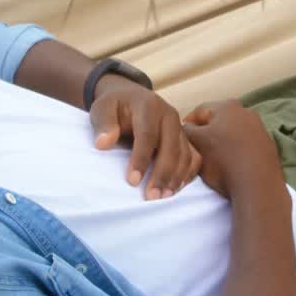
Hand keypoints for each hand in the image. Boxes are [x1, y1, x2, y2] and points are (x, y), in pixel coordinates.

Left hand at [90, 77, 201, 199]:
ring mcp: (180, 128)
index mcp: (149, 106)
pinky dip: (187, 174)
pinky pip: (193, 157)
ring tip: (162, 197)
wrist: (130, 98)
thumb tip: (103, 143)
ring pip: (185, 154)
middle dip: (162, 174)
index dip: (141, 159)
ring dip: (175, 178)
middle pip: (171, 147)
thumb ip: (103, 124)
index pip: (147, 135)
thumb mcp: (102, 108)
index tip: (132, 181)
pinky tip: (175, 189)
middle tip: (151, 197)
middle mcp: (169, 115)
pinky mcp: (185, 138)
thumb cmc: (115, 107)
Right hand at [181, 100, 283, 200]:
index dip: (187, 126)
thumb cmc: (222, 160)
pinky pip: (246, 143)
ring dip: (223, 140)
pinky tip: (234, 162)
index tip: (182, 140)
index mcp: (227, 107)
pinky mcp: (268, 144)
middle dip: (206, 132)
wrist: (256, 185)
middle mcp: (246, 111)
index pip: (198, 112)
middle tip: (197, 149)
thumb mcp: (196, 144)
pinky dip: (237, 149)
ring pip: (232, 131)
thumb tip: (186, 126)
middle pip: (217, 120)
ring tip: (216, 157)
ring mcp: (260, 127)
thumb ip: (187, 130)